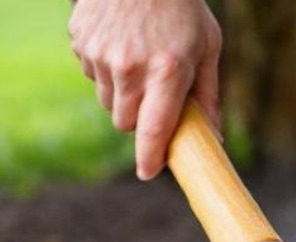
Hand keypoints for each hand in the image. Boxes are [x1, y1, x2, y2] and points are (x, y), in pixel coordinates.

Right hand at [69, 0, 222, 179]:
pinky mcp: (80, 42)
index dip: (150, 156)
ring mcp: (100, 54)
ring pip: (107, 101)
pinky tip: (120, 43)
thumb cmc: (181, 7)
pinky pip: (91, 75)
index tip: (148, 172)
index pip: (153, 130)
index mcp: (167, 70)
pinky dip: (105, 69)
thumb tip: (214, 138)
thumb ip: (208, 95)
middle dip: (139, 119)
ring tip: (139, 61)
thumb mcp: (206, 46)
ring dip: (122, 94)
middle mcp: (130, 66)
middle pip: (125, 123)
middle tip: (154, 96)